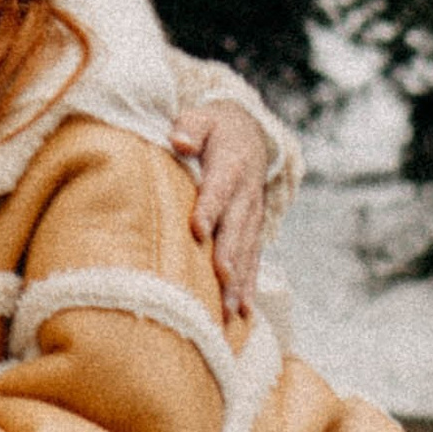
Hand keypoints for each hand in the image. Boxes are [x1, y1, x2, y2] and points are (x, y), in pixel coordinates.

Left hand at [173, 101, 271, 326]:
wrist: (250, 135)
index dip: (209, 209)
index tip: (197, 230)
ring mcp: (252, 217)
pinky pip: (252, 262)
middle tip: (219, 280)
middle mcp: (246, 195)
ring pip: (245, 252)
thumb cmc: (215, 128)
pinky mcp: (253, 232)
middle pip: (236, 228)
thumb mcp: (203, 117)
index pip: (219, 189)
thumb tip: (179, 139)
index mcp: (231, 165)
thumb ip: (190, 127)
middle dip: (228, 255)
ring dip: (238, 282)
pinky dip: (248, 288)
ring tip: (228, 310)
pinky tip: (241, 314)